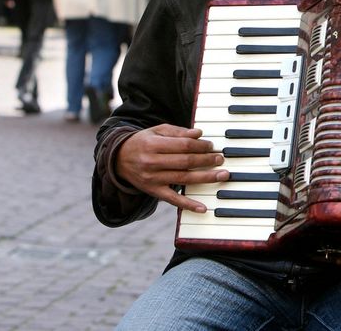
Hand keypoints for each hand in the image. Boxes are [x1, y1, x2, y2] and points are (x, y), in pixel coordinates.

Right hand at [115, 123, 229, 212]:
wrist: (119, 160)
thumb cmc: (143, 143)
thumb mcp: (156, 131)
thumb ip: (178, 132)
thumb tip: (199, 134)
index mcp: (153, 144)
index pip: (183, 145)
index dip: (200, 146)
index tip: (211, 146)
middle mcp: (152, 162)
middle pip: (185, 162)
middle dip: (206, 160)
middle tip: (221, 159)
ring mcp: (153, 179)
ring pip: (184, 179)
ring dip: (205, 177)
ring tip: (222, 175)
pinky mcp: (154, 191)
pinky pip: (173, 200)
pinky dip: (188, 205)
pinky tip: (203, 208)